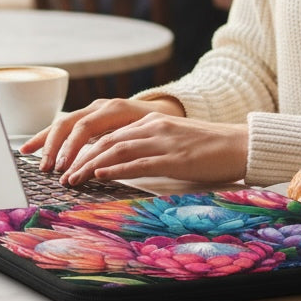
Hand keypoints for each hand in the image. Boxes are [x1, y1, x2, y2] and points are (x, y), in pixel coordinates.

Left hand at [22, 98, 248, 186]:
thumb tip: (121, 165)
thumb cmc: (208, 148)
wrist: (239, 144)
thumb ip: (148, 147)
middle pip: (105, 141)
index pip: (108, 134)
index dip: (82, 147)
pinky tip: (100, 176)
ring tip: (72, 179)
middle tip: (61, 175)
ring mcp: (163, 141)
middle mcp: (153, 127)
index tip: (65, 162)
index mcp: (151, 122)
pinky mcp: (175, 158)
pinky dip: (116, 169)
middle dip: (78, 158)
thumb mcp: (173, 141)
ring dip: (90, 166)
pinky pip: (139, 162)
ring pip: (116, 151)